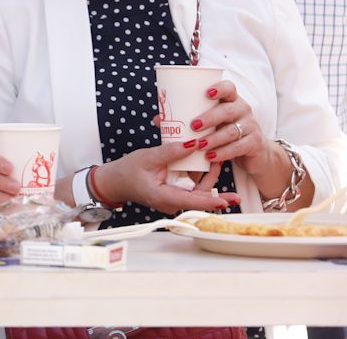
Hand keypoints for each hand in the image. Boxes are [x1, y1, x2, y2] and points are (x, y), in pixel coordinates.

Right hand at [98, 141, 238, 213]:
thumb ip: (171, 152)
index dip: (211, 201)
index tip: (227, 201)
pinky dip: (200, 176)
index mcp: (165, 197)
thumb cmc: (128, 171)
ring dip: (209, 178)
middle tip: (230, 177)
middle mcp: (172, 202)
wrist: (116, 181)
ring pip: (198, 192)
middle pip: (200, 198)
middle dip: (217, 188)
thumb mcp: (148, 157)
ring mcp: (174, 199)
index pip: (192, 202)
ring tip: (219, 159)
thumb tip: (194, 144)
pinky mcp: (175, 193)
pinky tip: (207, 162)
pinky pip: (192, 187)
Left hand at [188, 80, 265, 172]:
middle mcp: (243, 110)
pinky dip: (223, 153)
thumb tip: (159, 120)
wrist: (254, 153)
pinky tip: (210, 157)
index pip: (229, 87)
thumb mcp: (211, 124)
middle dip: (210, 117)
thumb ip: (189, 120)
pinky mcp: (255, 143)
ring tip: (199, 145)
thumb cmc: (226, 132)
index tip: (206, 93)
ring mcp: (251, 126)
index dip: (219, 88)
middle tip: (193, 125)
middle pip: (228, 110)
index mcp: (232, 100)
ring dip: (213, 138)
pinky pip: (238, 147)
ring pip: (232, 131)